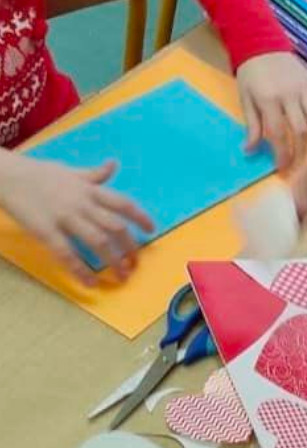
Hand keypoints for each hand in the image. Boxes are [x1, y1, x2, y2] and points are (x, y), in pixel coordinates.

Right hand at [0, 153, 153, 284]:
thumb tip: (114, 165)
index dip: (140, 217)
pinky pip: (67, 254)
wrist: (5, 175)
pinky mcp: (46, 231)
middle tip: (135, 264)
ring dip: (113, 261)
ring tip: (121, 276)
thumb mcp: (70, 171)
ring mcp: (64, 217)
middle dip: (129, 247)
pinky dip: (81, 270)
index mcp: (89, 189)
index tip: (152, 230)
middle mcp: (81, 203)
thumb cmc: (38, 173)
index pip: (123, 203)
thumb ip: (93, 174)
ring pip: (97, 242)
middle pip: (115, 227)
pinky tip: (90, 282)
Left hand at [237, 51, 306, 169]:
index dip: (282, 155)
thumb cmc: (251, 75)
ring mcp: (304, 88)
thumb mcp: (245, 100)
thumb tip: (250, 150)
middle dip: (300, 152)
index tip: (282, 168)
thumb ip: (251, 126)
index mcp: (268, 99)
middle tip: (296, 163)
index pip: (278, 134)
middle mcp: (289, 95)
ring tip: (304, 138)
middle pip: (301, 130)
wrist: (262, 45)